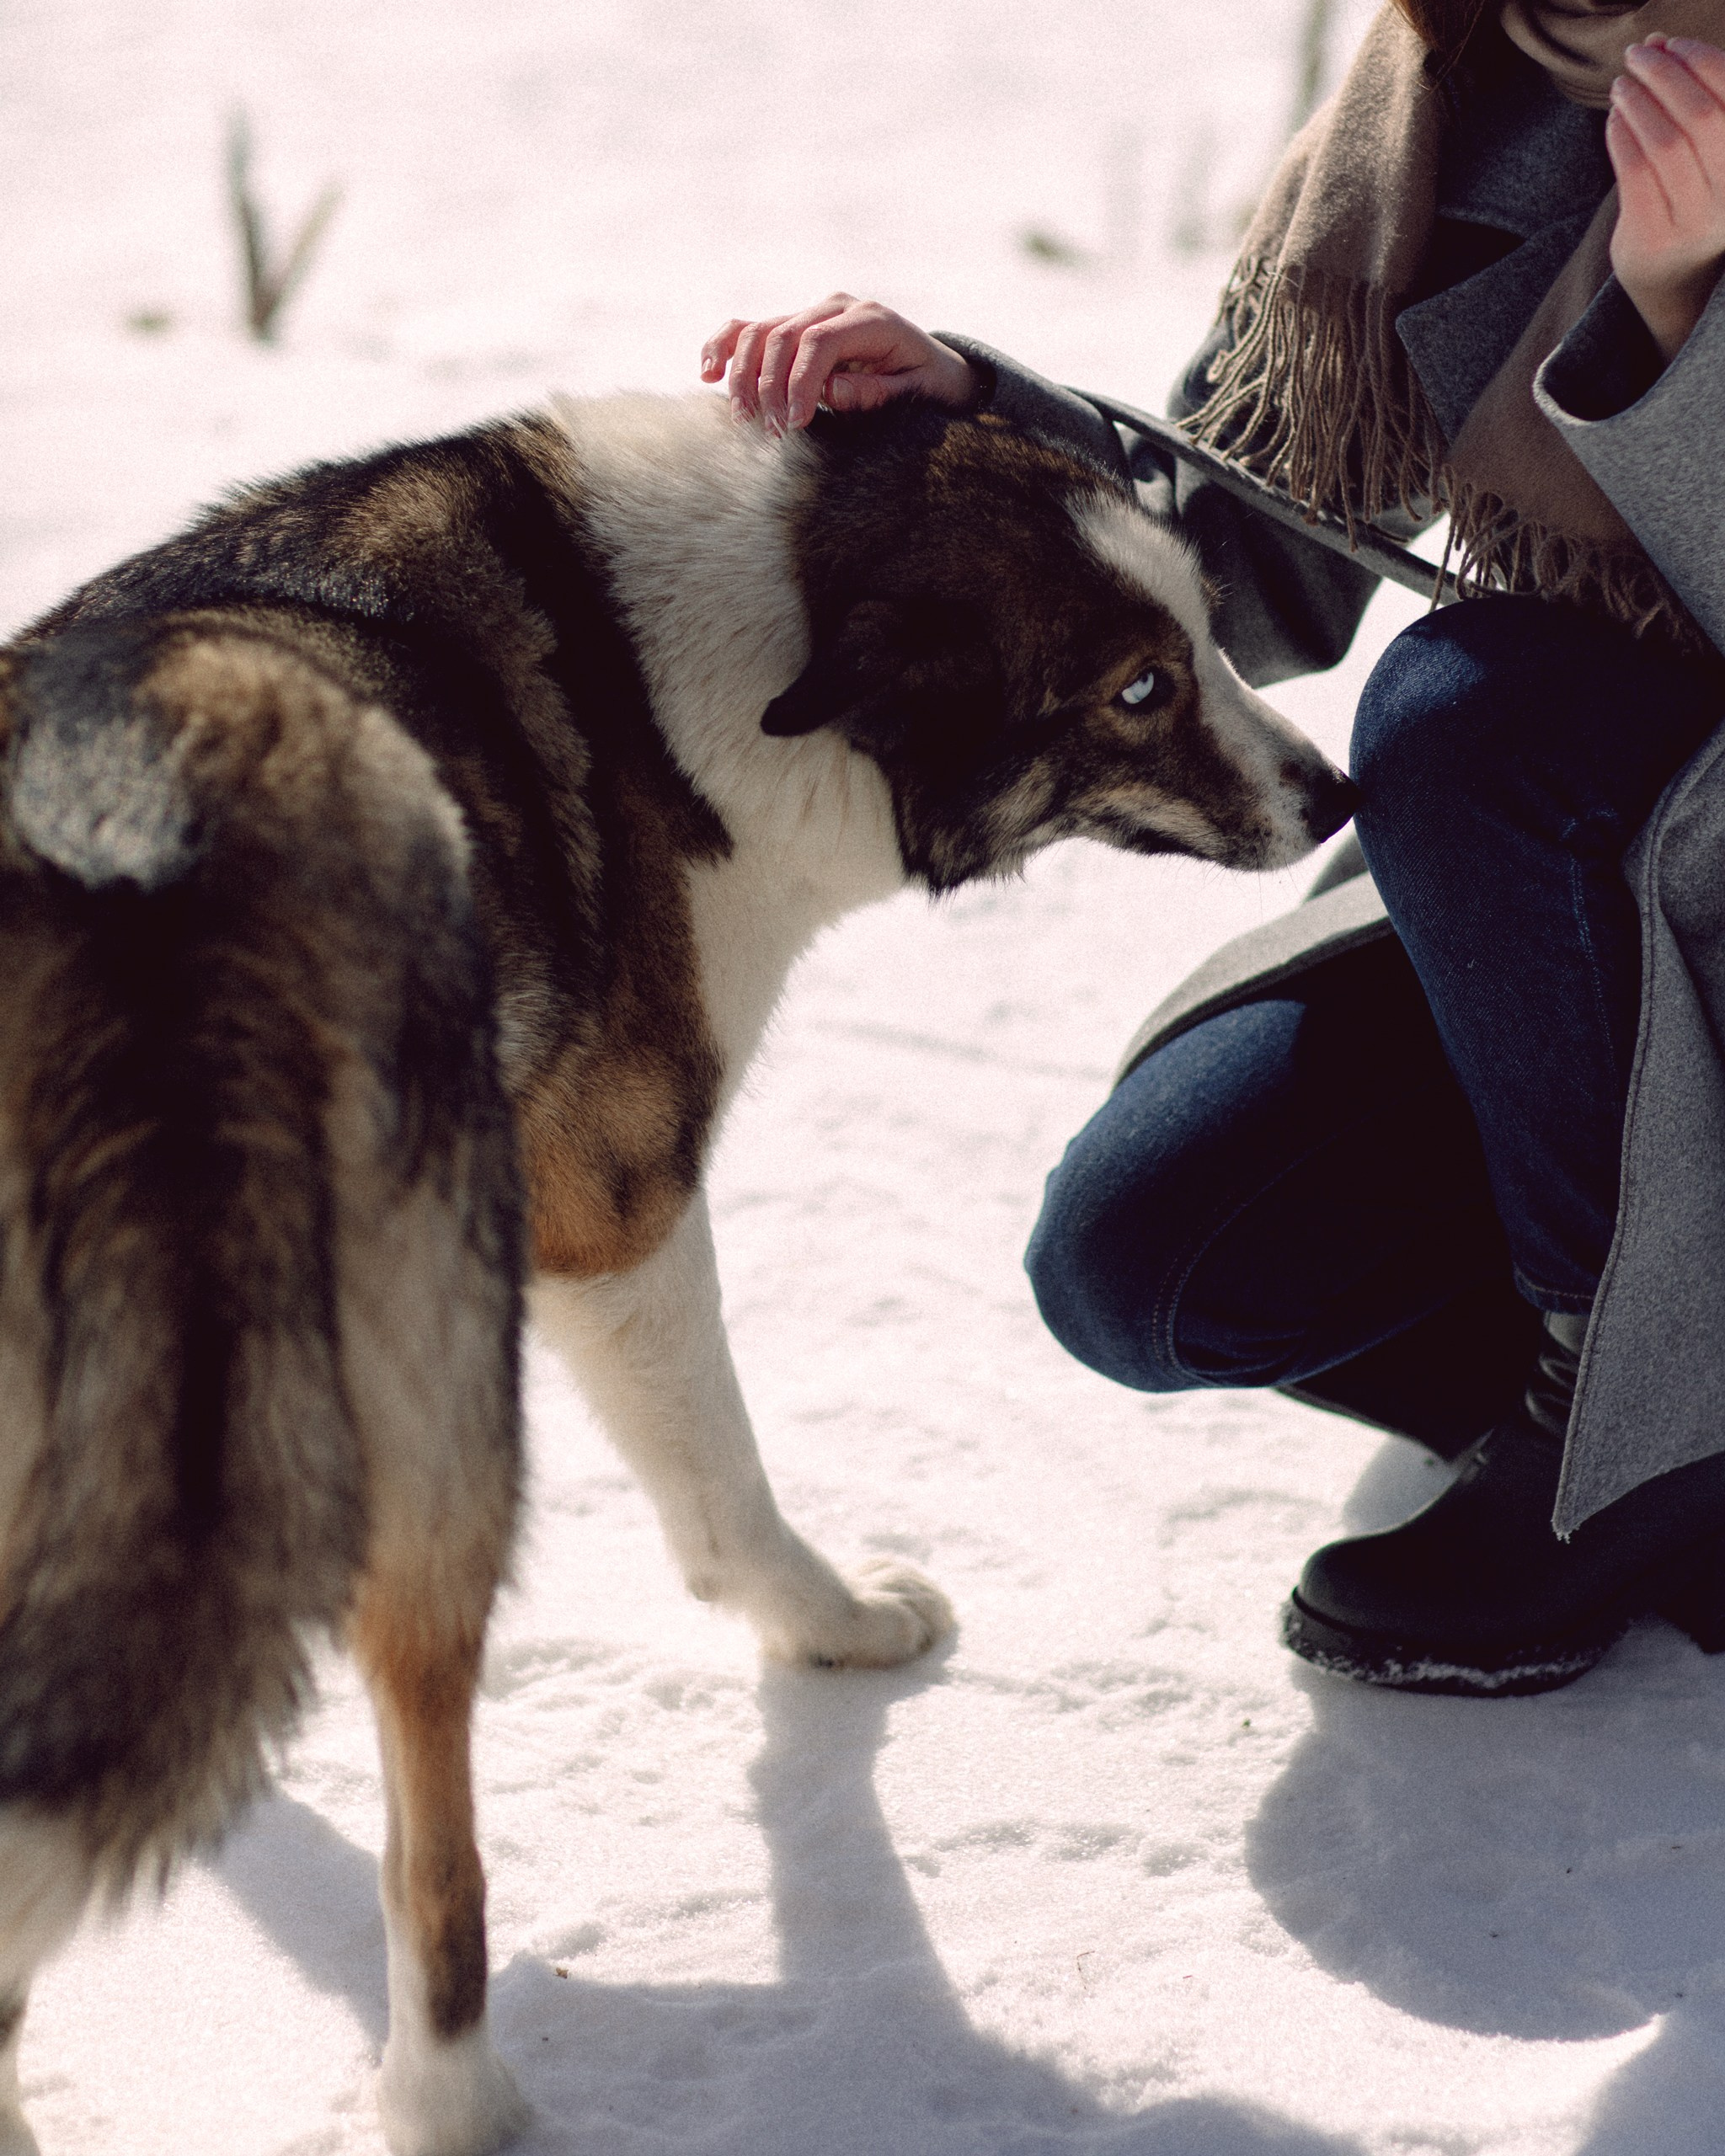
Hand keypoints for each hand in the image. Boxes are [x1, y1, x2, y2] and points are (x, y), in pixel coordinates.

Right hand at [699, 294, 977, 435]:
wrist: (930, 369)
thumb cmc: (929, 385)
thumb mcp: (919, 393)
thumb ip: (877, 392)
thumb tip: (832, 390)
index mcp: (870, 319)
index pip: (818, 342)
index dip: (799, 383)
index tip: (793, 426)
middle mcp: (835, 308)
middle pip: (782, 335)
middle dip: (768, 387)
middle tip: (769, 435)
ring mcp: (810, 314)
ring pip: (757, 331)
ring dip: (741, 376)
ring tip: (743, 420)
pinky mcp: (792, 328)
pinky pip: (747, 330)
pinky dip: (723, 348)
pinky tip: (707, 375)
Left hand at [1608, 35, 1724, 361]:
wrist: (1673, 272)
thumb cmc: (1694, 190)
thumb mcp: (1710, 145)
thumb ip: (1693, 95)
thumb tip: (1657, 41)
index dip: (1700, 61)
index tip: (1671, 44)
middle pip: (1698, 115)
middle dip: (1663, 75)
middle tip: (1636, 56)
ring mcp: (1696, 219)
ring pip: (1662, 142)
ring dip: (1636, 103)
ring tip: (1621, 85)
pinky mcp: (1656, 236)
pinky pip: (1634, 171)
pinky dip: (1621, 135)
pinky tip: (1615, 118)